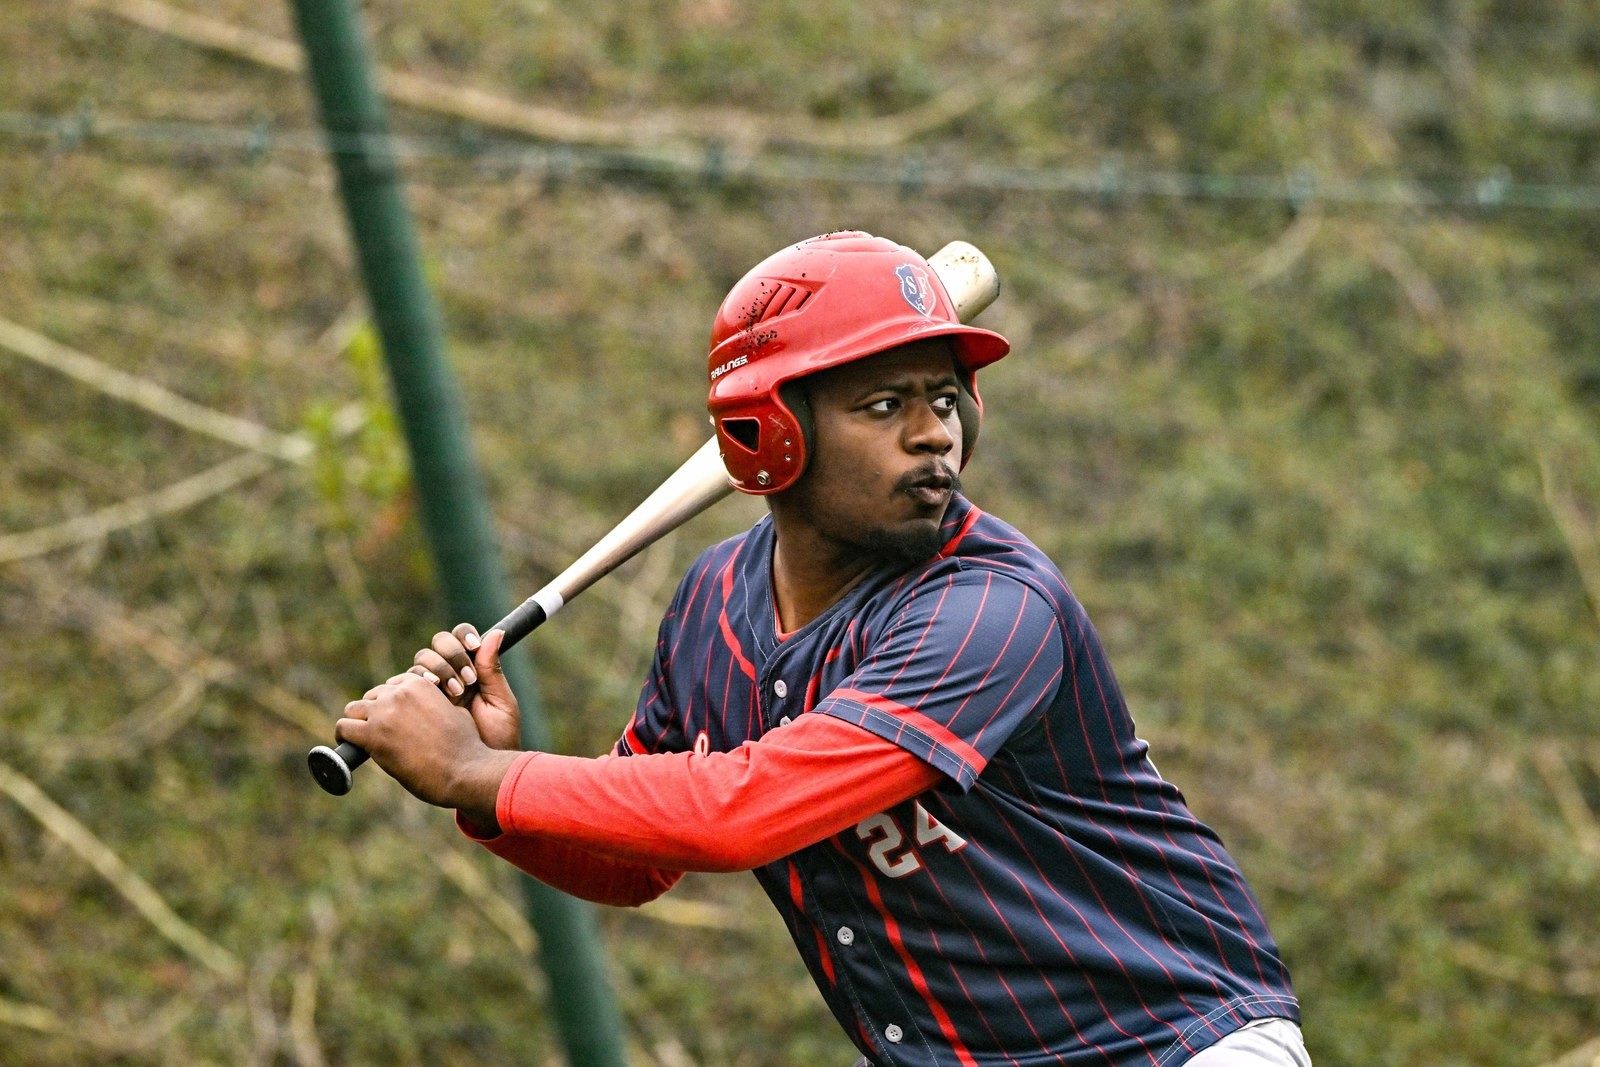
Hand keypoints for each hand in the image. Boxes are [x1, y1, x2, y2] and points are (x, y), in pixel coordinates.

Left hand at [335, 668, 516, 821]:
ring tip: (362, 740)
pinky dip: (345, 738)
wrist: (465, 771)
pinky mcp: (373, 735)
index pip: (392, 686)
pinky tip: (351, 747)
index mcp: (420, 684)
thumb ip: (435, 705)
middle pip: (372, 697)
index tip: (393, 719)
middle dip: (374, 714)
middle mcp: (399, 693)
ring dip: (357, 724)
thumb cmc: (465, 748)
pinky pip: (344, 729)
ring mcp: (384, 713)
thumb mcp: (455, 712)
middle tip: (381, 734)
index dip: (392, 704)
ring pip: (353, 710)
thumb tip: (423, 714)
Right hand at [411, 625, 521, 751]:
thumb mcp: (501, 704)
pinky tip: (432, 693)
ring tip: (455, 693)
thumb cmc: (498, 740)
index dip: (462, 638)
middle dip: (450, 656)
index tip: (474, 646)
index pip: (459, 640)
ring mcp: (427, 694)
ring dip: (435, 670)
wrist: (481, 773)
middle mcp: (447, 679)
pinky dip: (414, 684)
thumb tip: (497, 632)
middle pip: (435, 647)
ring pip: (418, 664)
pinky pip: (403, 687)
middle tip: (467, 680)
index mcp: (470, 672)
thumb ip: (493, 670)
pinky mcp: (410, 710)